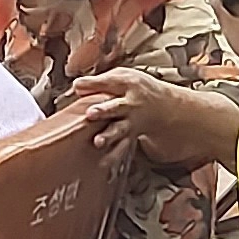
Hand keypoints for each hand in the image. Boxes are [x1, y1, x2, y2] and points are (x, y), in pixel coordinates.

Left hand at [68, 69, 182, 158]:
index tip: (78, 86)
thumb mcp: (121, 77)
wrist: (162, 106)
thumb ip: (98, 82)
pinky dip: (114, 155)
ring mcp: (132, 122)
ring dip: (109, 135)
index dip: (93, 84)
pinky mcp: (131, 136)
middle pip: (116, 106)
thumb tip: (77, 87)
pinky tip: (103, 162)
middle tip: (91, 113)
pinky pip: (123, 146)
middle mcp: (130, 103)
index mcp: (127, 84)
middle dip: (104, 110)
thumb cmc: (135, 89)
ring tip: (98, 142)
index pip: (109, 82)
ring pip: (120, 129)